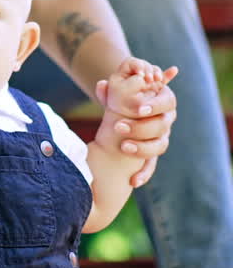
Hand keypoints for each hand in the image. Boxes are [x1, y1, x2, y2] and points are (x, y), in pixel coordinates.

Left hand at [95, 57, 177, 186]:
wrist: (124, 116)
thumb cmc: (124, 99)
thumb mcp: (117, 93)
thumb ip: (109, 92)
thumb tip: (101, 86)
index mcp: (163, 102)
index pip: (166, 102)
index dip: (155, 106)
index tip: (139, 109)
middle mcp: (166, 121)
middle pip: (161, 126)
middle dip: (141, 127)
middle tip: (119, 126)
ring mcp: (161, 139)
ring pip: (159, 146)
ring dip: (141, 147)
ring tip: (124, 146)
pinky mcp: (153, 154)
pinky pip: (152, 165)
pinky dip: (144, 174)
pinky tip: (134, 182)